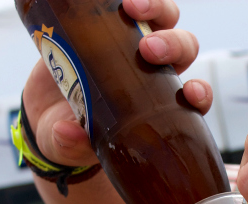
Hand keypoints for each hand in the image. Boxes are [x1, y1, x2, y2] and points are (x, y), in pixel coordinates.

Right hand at [22, 0, 212, 166]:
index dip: (200, 93)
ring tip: (130, 7)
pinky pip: (126, 2)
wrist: (47, 112)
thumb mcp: (70, 146)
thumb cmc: (71, 133)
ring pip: (162, 18)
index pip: (193, 97)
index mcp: (160, 103)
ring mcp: (134, 42)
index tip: (191, 93)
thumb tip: (67, 132)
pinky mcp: (109, 24)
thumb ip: (71, 144)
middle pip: (182, 48)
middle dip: (173, 44)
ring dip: (155, 8)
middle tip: (147, 49)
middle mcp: (155, 70)